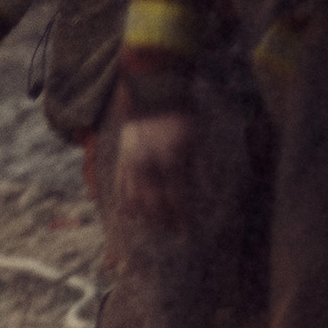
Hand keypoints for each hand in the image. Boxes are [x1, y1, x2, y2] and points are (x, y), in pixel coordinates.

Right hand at [115, 112, 199, 233]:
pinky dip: (124, 201)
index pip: (176, 199)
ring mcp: (132, 163)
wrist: (154, 92)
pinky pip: (120, 185)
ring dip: (144, 216)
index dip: (181, 219)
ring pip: (135, 198)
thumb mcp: (196, 140)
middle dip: (163, 222)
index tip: (185, 235)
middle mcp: (149, 166)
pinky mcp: (122, 158)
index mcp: (170, 162)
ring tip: (152, 227)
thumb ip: (200, 168)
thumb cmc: (180, 116)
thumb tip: (207, 193)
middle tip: (170, 233)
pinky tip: (128, 213)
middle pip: (154, 204)